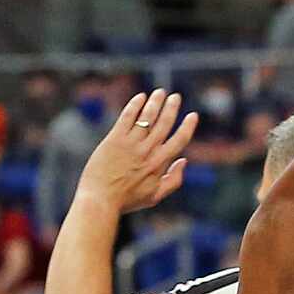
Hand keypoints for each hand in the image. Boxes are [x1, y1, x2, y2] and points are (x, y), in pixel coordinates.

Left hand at [75, 88, 199, 213]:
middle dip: (172, 108)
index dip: (188, 126)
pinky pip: (127, 117)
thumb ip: (173, 180)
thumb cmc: (127, 200)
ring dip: (155, 102)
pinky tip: (141, 97)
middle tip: (176, 96)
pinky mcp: (115, 139)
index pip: (179, 140)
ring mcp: (131, 143)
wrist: (100, 199)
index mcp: (160, 164)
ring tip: (160, 92)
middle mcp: (148, 151)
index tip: (192, 115)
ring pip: (147, 117)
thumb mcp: (155, 196)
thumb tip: (184, 160)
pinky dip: (135, 105)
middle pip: (164, 123)